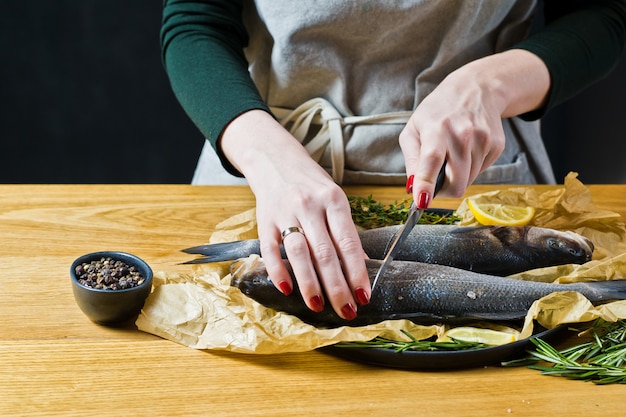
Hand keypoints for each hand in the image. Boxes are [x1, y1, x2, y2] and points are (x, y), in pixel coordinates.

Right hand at [219, 110, 370, 319]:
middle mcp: (310, 206)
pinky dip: (277, 270)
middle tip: (346, 311)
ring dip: (309, 283)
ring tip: (318, 306)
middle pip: (325, 253)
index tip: (364, 296)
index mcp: (334, 200)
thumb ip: (346, 232)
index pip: (348, 242)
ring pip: (299, 253)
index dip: (357, 272)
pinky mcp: (264, 220)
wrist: (276, 161)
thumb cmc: (311, 185)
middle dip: (337, 286)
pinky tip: (287, 289)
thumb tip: (362, 264)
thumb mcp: (335, 201)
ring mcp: (285, 213)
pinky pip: (269, 249)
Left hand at [400, 49, 550, 206]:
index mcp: (436, 129)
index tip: (422, 202)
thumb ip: (412, 160)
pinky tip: (467, 149)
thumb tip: (412, 188)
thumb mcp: (414, 129)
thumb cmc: (438, 112)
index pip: (431, 159)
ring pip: (468, 181)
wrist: (476, 89)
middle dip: (443, 190)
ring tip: (452, 153)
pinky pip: (480, 173)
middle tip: (436, 180)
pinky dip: (471, 168)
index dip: (426, 183)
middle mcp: (462, 134)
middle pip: (456, 183)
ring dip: (457, 176)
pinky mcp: (496, 145)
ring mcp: (482, 140)